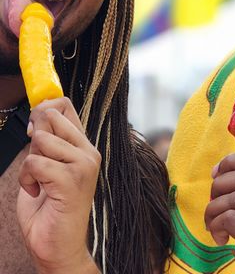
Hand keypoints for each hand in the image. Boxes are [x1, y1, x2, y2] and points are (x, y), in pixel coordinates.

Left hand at [17, 97, 100, 273]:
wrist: (59, 246)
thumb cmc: (51, 208)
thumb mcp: (48, 167)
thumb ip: (48, 143)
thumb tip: (38, 117)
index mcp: (83, 146)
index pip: (66, 107)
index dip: (44, 110)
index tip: (33, 129)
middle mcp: (88, 151)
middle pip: (51, 117)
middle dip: (33, 134)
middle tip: (36, 160)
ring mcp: (83, 164)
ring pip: (41, 140)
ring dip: (28, 163)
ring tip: (38, 181)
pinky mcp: (72, 179)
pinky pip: (36, 162)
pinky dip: (27, 179)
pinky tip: (37, 191)